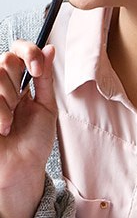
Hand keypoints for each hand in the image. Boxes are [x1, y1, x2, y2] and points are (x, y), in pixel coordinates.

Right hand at [0, 41, 56, 190]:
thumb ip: (45, 78)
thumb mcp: (46, 105)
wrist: (22, 168)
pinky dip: (0, 113)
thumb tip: (50, 49)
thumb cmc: (34, 141)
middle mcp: (1, 85)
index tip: (37, 70)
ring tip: (9, 122)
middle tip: (20, 104)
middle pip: (4, 60)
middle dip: (17, 82)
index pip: (17, 50)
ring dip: (7, 99)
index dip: (28, 52)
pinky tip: (1, 128)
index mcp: (19, 82)